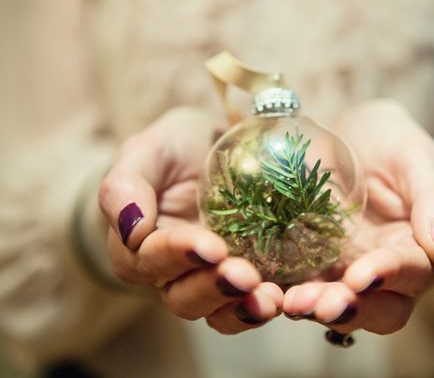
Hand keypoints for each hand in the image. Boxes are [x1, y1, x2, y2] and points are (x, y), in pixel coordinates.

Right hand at [98, 107, 282, 333]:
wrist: (216, 146)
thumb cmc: (176, 149)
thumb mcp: (148, 152)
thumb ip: (125, 185)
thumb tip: (130, 230)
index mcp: (139, 247)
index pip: (151, 260)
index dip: (179, 254)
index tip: (210, 246)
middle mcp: (172, 274)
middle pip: (184, 297)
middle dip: (214, 288)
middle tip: (244, 276)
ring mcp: (209, 282)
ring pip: (217, 312)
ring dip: (242, 309)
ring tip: (269, 298)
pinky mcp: (244, 284)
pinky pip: (249, 306)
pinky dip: (263, 307)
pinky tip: (285, 298)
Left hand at [283, 99, 433, 334]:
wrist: (341, 133)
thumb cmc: (387, 140)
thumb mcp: (416, 156)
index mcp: (422, 248)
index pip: (416, 272)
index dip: (391, 276)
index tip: (363, 275)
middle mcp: (387, 271)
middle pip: (381, 309)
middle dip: (354, 310)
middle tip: (324, 305)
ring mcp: (346, 272)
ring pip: (340, 307)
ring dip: (318, 309)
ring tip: (294, 303)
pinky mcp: (311, 267)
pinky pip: (301, 288)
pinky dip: (287, 295)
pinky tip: (270, 291)